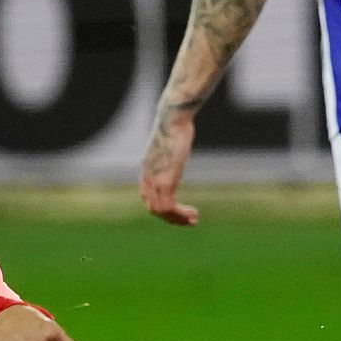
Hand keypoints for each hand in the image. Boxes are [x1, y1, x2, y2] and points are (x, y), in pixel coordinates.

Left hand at [140, 105, 198, 225]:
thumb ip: (168, 153)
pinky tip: (193, 213)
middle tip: (189, 221)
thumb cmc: (175, 127)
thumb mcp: (168, 145)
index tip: (179, 212)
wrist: (173, 119)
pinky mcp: (165, 181)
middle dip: (172, 218)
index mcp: (146, 172)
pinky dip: (181, 214)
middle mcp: (147, 179)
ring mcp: (155, 181)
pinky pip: (169, 206)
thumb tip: (176, 147)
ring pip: (161, 211)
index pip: (148, 200)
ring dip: (178, 219)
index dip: (163, 210)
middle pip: (153, 208)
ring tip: (194, 219)